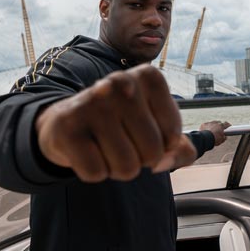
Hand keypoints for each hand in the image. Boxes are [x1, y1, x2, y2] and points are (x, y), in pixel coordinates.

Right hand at [35, 65, 195, 181]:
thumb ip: (182, 150)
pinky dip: (94, 172)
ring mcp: (91, 103)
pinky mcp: (67, 126)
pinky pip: (96, 173)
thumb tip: (164, 161)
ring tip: (105, 146)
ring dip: (118, 168)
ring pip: (126, 167)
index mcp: (149, 77)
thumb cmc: (124, 125)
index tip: (145, 131)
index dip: (162, 146)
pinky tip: (87, 151)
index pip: (173, 136)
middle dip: (141, 160)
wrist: (69, 121)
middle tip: (123, 141)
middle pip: (152, 152)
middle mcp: (120, 82)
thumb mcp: (159, 128)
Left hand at [199, 120, 230, 145]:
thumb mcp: (221, 140)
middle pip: (218, 122)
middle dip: (219, 125)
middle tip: (218, 130)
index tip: (228, 126)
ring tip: (211, 131)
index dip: (228, 125)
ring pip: (212, 123)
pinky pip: (206, 125)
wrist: (206, 139)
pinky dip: (206, 127)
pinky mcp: (204, 124)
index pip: (226, 124)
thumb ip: (224, 137)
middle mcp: (215, 123)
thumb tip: (225, 137)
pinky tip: (206, 131)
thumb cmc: (214, 140)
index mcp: (221, 126)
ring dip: (212, 126)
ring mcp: (209, 123)